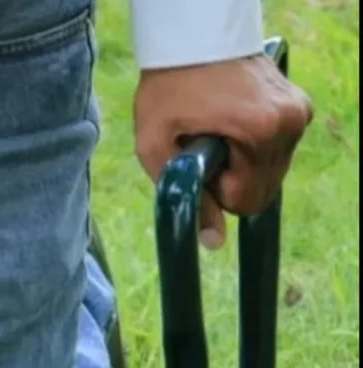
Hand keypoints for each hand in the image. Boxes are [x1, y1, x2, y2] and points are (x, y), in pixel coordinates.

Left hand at [134, 53, 312, 248]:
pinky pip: (276, 150)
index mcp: (260, 132)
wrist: (191, 38)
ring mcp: (298, 112)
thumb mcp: (156, 147)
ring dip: (241, 167)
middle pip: (264, 189)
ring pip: (271, 172)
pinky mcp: (298, 106)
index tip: (199, 165)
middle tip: (204, 150)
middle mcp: (289, 122)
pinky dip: (253, 149)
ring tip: (215, 134)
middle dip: (231, 182)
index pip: (249, 201)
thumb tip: (213, 244)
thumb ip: (186, 198)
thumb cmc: (167, 89)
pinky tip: (230, 126)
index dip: (217, 195)